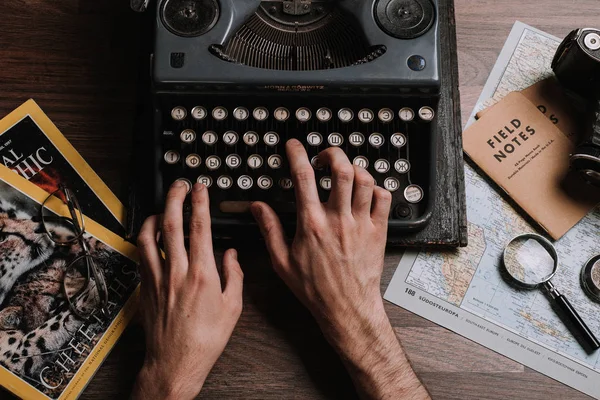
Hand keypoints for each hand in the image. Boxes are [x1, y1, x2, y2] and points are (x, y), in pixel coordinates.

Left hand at [132, 181, 243, 399]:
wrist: (175, 362)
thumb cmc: (205, 339)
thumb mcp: (233, 308)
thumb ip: (235, 275)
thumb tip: (232, 255)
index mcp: (202, 274)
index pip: (200, 228)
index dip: (200, 203)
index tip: (201, 189)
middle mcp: (177, 272)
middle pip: (172, 224)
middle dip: (175, 198)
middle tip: (179, 185)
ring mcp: (157, 278)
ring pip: (150, 236)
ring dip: (155, 215)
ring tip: (161, 208)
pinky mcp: (145, 287)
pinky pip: (141, 254)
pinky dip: (145, 239)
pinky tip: (150, 235)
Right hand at [251, 139, 428, 398]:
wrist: (347, 308)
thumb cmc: (315, 289)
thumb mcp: (282, 262)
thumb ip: (269, 230)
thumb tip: (257, 207)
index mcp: (311, 223)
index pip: (303, 177)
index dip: (297, 154)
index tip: (293, 146)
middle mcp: (338, 219)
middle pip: (341, 169)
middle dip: (332, 154)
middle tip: (324, 158)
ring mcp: (361, 223)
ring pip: (364, 179)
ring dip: (353, 169)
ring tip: (344, 173)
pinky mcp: (378, 231)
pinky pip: (384, 198)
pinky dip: (376, 188)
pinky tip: (365, 193)